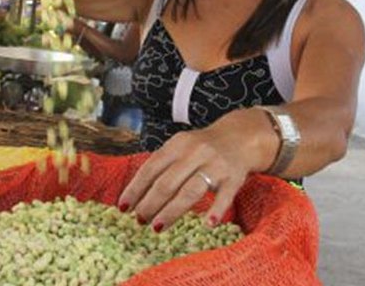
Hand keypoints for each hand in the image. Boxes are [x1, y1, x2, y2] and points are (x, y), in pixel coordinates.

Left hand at [117, 110, 273, 230]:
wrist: (240, 137)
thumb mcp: (180, 147)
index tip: (123, 207)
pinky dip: (216, 210)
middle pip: (167, 182)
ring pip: (190, 191)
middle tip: (139, 220)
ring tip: (157, 227)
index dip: (135, 189)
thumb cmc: (203, 147)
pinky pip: (224, 196)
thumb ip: (162, 165)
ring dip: (171, 211)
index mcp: (177, 145)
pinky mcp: (234, 177)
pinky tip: (207, 224)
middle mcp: (195, 153)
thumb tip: (136, 194)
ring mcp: (215, 165)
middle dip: (150, 204)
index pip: (151, 168)